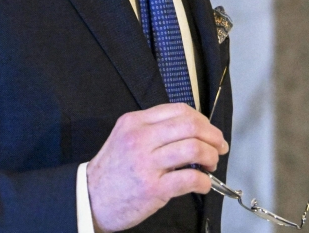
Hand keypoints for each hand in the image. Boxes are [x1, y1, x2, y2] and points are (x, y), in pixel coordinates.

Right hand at [85, 103, 228, 232]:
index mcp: (135, 122)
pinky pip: (190, 179)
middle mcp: (141, 139)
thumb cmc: (111, 171)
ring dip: (211, 156)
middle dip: (213, 135)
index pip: (179, 111)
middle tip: (219, 146)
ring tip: (211, 165)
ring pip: (194, 148)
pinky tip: (204, 184)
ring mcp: (147, 163)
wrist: (89, 199)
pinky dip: (204, 182)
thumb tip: (191, 131)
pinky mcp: (153, 188)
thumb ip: (153, 129)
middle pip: (190, 126)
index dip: (202, 120)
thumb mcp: (125, 137)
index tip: (209, 130)